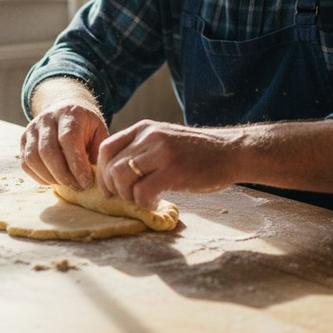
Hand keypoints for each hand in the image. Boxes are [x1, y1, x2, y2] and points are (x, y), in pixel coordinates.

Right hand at [21, 102, 108, 189]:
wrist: (65, 109)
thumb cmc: (85, 126)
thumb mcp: (99, 132)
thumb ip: (99, 151)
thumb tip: (97, 175)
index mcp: (70, 114)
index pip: (68, 139)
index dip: (76, 165)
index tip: (86, 182)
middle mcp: (47, 118)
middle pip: (48, 151)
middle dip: (63, 175)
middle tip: (78, 187)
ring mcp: (32, 128)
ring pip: (33, 158)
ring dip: (50, 177)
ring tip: (66, 185)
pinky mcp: (23, 139)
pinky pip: (25, 163)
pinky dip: (39, 177)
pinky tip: (53, 180)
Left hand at [97, 120, 242, 209]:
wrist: (231, 152)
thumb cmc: (198, 153)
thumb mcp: (164, 140)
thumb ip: (142, 149)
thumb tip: (116, 172)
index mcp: (144, 128)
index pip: (106, 148)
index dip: (101, 172)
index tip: (109, 189)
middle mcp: (149, 137)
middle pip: (111, 166)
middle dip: (113, 189)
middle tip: (127, 199)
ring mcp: (161, 152)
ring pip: (122, 178)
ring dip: (128, 196)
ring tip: (142, 201)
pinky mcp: (173, 170)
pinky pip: (142, 191)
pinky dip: (144, 203)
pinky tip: (155, 204)